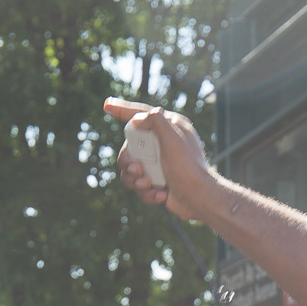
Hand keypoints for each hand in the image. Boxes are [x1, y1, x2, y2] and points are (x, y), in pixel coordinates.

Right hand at [105, 101, 213, 221]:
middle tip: (137, 169)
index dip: (123, 110)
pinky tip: (162, 195)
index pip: (142, 114)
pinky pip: (138, 186)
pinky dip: (147, 193)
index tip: (107, 106)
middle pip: (129, 148)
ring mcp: (158, 165)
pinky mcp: (156, 183)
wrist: (199, 199)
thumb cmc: (188, 167)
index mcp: (169, 129)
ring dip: (135, 180)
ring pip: (130, 170)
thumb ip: (155, 121)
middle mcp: (162, 144)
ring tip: (148, 184)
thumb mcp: (173, 138)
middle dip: (128, 161)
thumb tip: (137, 120)